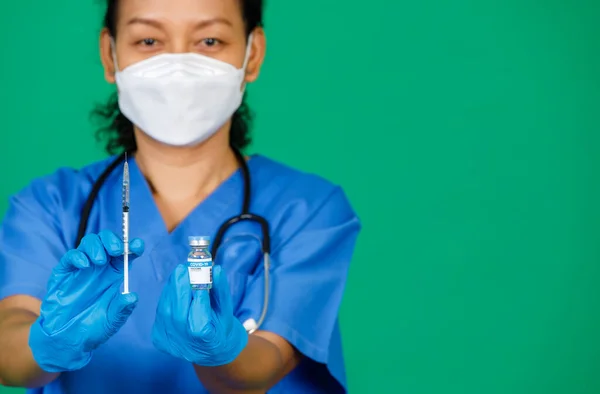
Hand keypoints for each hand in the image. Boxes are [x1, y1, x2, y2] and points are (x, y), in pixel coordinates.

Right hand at [29, 230, 143, 372]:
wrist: (66, 339)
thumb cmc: (92, 328)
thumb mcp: (111, 320)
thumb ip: (121, 308)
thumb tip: (133, 296)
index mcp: (115, 275)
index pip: (126, 254)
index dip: (133, 247)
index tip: (138, 245)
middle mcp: (100, 268)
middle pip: (107, 241)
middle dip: (113, 240)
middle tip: (117, 250)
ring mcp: (81, 268)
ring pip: (90, 243)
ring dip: (97, 246)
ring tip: (99, 261)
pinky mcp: (64, 272)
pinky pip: (70, 256)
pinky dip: (78, 256)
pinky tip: (84, 265)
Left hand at [151, 264, 247, 366]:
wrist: (210, 351)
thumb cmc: (221, 327)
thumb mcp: (226, 311)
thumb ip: (221, 291)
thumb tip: (216, 270)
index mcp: (205, 342)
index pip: (200, 319)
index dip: (200, 297)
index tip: (201, 276)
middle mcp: (184, 346)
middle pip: (177, 315)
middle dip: (179, 289)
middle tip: (183, 268)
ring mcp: (169, 343)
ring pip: (165, 311)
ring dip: (171, 289)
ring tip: (179, 273)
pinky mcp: (158, 338)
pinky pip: (161, 312)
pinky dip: (167, 297)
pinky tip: (174, 287)